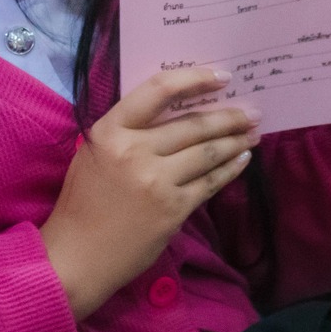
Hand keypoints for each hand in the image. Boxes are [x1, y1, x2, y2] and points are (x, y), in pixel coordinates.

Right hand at [39, 66, 259, 317]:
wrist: (78, 255)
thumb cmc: (83, 202)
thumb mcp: (95, 154)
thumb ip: (128, 132)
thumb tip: (173, 115)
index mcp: (110, 131)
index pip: (157, 91)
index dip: (194, 79)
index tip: (221, 77)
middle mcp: (134, 151)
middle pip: (193, 124)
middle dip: (229, 116)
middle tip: (251, 111)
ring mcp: (157, 181)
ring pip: (207, 152)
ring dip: (235, 141)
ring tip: (252, 134)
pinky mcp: (174, 209)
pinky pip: (210, 182)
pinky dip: (230, 169)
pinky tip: (241, 160)